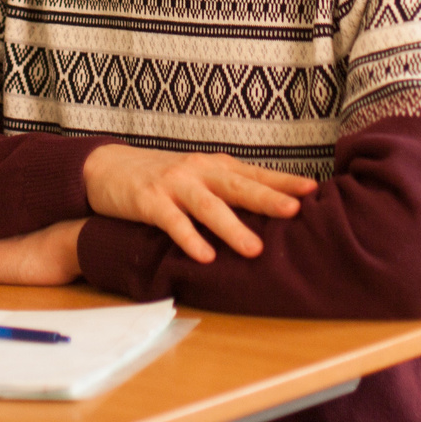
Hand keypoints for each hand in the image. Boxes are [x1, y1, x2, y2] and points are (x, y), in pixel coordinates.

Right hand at [82, 143, 313, 262]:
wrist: (106, 166)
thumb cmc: (160, 176)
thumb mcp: (197, 175)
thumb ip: (226, 187)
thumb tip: (270, 207)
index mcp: (215, 166)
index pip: (255, 173)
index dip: (283, 181)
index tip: (314, 190)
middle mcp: (198, 171)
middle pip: (238, 186)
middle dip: (267, 198)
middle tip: (295, 211)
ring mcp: (174, 185)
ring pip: (208, 207)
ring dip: (232, 228)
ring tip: (254, 249)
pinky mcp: (149, 201)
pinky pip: (173, 222)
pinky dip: (189, 239)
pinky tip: (204, 256)